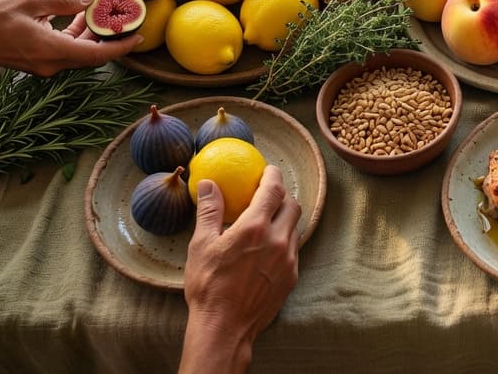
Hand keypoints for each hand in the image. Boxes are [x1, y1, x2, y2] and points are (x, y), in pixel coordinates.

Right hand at [0, 0, 137, 75]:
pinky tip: (78, 16)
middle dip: (109, 37)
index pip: (98, 55)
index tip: (139, 37)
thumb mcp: (31, 1)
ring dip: (91, 35)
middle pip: (91, 55)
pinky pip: (65, 51)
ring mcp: (44, 66)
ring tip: (102, 12)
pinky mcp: (38, 62)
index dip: (121, 47)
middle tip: (124, 18)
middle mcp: (52, 64)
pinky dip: (75, 36)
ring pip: (78, 53)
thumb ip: (64, 2)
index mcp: (53, 51)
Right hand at [182, 166, 300, 369]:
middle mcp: (277, 240)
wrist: (225, 327)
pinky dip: (284, 241)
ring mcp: (288, 260)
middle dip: (282, 196)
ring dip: (284, 219)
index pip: (274, 189)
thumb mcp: (201, 245)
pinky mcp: (292, 277)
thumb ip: (209, 211)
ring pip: (295, 228)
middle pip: (292, 205)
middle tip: (267, 196)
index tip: (268, 170)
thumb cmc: (208, 286)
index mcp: (255, 228)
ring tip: (266, 222)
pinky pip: (293, 250)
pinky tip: (267, 248)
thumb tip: (209, 184)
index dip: (273, 175)